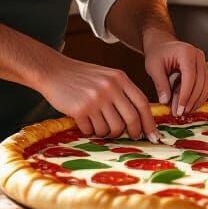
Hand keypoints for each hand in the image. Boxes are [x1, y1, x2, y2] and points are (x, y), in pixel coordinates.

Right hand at [41, 54, 160, 141]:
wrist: (53, 71)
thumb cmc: (82, 77)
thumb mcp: (106, 76)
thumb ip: (122, 92)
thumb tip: (139, 119)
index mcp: (120, 78)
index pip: (142, 103)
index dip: (150, 122)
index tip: (153, 134)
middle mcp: (110, 88)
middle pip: (131, 119)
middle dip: (134, 132)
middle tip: (131, 137)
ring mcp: (95, 99)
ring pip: (112, 128)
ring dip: (108, 132)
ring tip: (100, 125)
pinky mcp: (80, 110)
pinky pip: (93, 131)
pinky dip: (91, 131)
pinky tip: (85, 122)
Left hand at [143, 34, 207, 116]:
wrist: (161, 43)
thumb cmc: (157, 53)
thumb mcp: (153, 67)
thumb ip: (160, 84)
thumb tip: (166, 101)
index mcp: (186, 53)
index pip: (190, 77)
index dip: (186, 95)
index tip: (180, 108)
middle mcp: (198, 55)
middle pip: (201, 82)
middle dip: (192, 100)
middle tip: (182, 113)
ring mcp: (202, 61)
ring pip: (206, 85)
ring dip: (197, 100)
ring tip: (185, 111)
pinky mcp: (203, 68)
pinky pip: (206, 85)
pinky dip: (199, 96)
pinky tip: (190, 105)